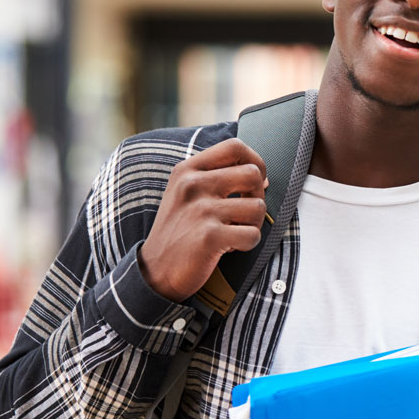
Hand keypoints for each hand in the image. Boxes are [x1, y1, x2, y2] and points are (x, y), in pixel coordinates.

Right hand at [137, 138, 267, 301]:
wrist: (155, 271)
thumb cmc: (179, 230)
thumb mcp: (186, 194)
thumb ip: (218, 179)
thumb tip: (263, 178)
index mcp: (188, 170)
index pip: (235, 147)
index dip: (255, 161)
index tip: (254, 181)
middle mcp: (193, 185)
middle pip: (253, 174)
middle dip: (258, 196)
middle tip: (244, 213)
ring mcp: (201, 210)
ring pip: (258, 207)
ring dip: (254, 224)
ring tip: (234, 232)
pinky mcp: (209, 236)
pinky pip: (253, 235)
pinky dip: (248, 244)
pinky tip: (229, 247)